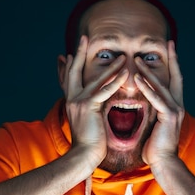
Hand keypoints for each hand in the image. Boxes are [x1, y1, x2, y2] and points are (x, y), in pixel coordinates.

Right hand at [62, 35, 128, 167]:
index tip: (72, 53)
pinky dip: (115, 81)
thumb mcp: (87, 123)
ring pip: (95, 78)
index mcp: (71, 102)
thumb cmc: (88, 144)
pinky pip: (104, 90)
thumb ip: (90, 110)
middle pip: (75, 70)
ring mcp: (79, 101)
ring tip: (122, 56)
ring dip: (110, 66)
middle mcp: (72, 99)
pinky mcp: (89, 106)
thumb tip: (94, 107)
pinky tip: (124, 73)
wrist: (83, 156)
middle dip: (80, 53)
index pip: (70, 78)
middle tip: (84, 38)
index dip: (71, 64)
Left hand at [135, 40, 184, 166]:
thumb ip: (153, 110)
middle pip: (174, 76)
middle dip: (170, 59)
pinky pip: (156, 98)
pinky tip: (138, 78)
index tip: (169, 48)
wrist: (163, 162)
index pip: (174, 80)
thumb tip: (146, 102)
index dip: (173, 64)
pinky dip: (147, 88)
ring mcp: (175, 110)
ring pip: (162, 85)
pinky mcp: (169, 116)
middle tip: (165, 43)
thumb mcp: (154, 124)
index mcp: (174, 106)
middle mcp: (178, 105)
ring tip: (137, 59)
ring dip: (149, 71)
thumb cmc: (156, 147)